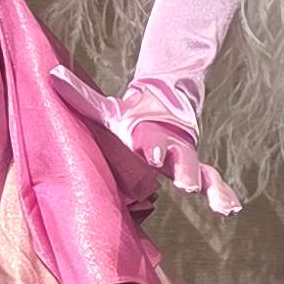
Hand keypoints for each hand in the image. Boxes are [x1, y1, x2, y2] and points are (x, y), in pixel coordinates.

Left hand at [48, 65, 241, 214]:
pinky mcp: (194, 169)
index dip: (151, 145)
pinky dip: (224, 194)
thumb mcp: (106, 108)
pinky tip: (232, 210)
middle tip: (186, 184)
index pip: (150, 139)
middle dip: (184, 169)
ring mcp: (186, 157)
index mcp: (147, 131)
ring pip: (202, 171)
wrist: (160, 106)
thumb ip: (82, 97)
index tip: (152, 153)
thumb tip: (51, 73)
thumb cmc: (126, 116)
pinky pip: (212, 182)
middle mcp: (171, 145)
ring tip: (223, 206)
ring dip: (211, 188)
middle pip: (181, 157)